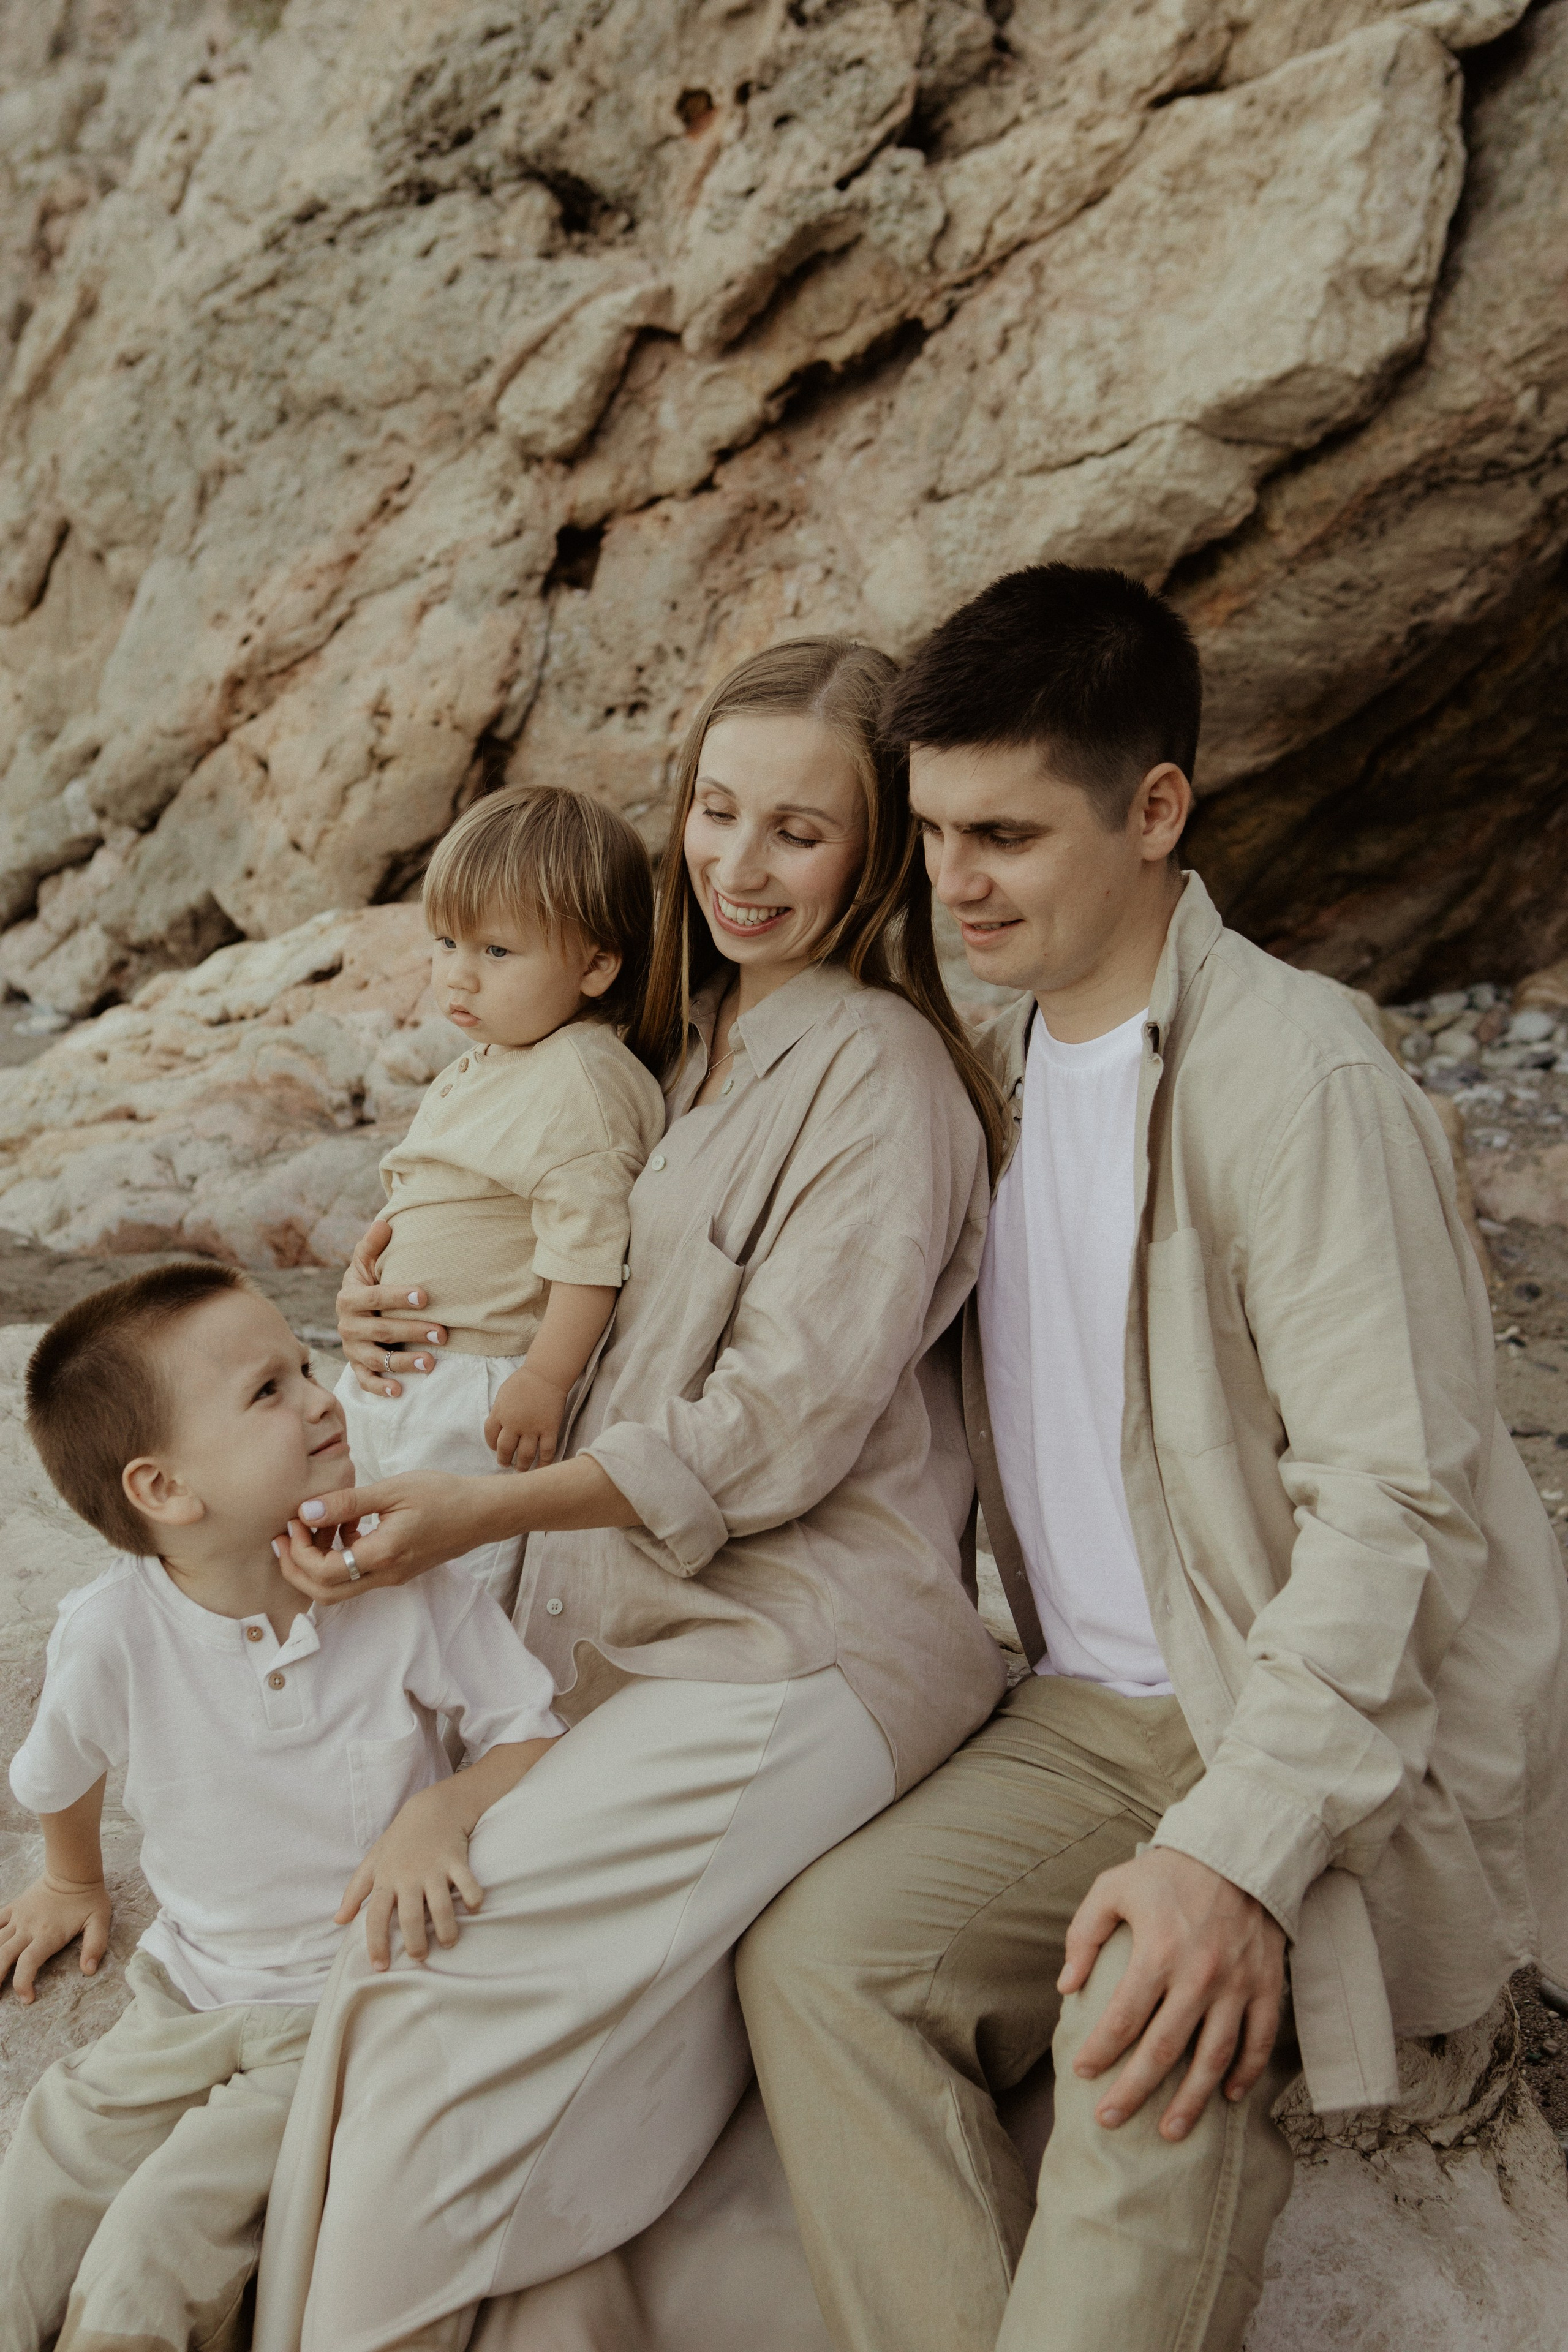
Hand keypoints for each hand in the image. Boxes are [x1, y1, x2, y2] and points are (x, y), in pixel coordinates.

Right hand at [0, 1872, 112, 2003]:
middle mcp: (28, 1928)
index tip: (27, 1999)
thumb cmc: (88, 1898)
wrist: (73, 1871)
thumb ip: (95, 1945)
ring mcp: (19, 1917)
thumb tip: (89, 1970)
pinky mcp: (14, 1907)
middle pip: (3, 1957)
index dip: (23, 1984)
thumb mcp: (99, 1921)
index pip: (28, 1964)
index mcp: (48, 1935)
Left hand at [275, 1472, 491, 1600]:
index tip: (294, 1520)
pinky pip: (355, 1575)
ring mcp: (391, 1577)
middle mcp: (386, 1574)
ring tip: (313, 1525)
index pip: (325, 1572)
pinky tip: (344, 1525)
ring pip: (338, 1588)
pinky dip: (338, 1555)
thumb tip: (306, 1511)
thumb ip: (348, 1502)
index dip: (299, 1551)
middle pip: (324, 1593)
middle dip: (295, 1568)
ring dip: (315, 1562)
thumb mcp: (393, 1490)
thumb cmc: (444, 1495)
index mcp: (384, 1554)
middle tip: (284, 1536)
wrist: (482, 1513)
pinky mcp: (395, 1572)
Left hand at [336, 1784, 484, 1968]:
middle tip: (420, 1957)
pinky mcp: (457, 1860)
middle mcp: (409, 1877)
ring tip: (448, 1942)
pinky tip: (473, 1908)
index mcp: (386, 1879)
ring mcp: (434, 1868)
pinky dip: (473, 1899)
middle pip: (410, 1919)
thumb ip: (355, 1892)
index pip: (375, 1918)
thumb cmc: (399, 1840)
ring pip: (441, 1908)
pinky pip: (468, 1885)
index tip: (380, 1968)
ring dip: (446, 1931)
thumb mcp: (373, 1862)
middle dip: (415, 1945)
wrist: (432, 1808)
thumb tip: (338, 1921)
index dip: (376, 1945)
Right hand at [337, 1218, 447, 1396]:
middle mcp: (348, 1325)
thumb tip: (384, 1223)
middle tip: (443, 1333)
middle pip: (380, 1330)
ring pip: (376, 1359)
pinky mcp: (357, 1366)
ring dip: (403, 1363)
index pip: (373, 1298)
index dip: (397, 1297)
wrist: (353, 1310)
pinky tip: (400, 1391)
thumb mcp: (366, 1262)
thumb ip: (373, 1246)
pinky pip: (365, 1381)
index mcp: (349, 1297)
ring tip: (432, 1363)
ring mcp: (352, 1348)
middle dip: (412, 1332)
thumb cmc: (368, 1282)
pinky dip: (380, 1388)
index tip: (425, 1296)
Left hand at [486, 1365, 566, 1469]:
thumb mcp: (503, 1395)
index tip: (496, 1449)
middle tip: (506, 1463)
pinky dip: (544, 1463)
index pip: (490, 1436)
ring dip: (522, 1466)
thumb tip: (499, 1428)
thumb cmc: (523, 1381)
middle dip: (504, 1460)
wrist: (546, 1374)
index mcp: (499, 1413)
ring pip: (525, 1455)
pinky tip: (541, 1468)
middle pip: (505, 1449)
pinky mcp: (550, 1429)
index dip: (491, 1445)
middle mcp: (514, 1424)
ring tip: (522, 1469)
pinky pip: (546, 1451)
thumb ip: (499, 1412)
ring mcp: (532, 1428)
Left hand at [1060, 1848, 1284, 2141]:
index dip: (1101, 2051)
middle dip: (1134, 2091)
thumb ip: (1084, 1934)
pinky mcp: (1266, 1986)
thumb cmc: (1169, 1871)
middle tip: (1110, 2121)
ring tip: (1169, 2132)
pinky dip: (1245, 2074)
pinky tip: (1228, 2097)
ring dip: (1192, 2101)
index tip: (1082, 2074)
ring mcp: (1237, 1985)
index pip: (1123, 2018)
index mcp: (1158, 1952)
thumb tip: (1065, 1986)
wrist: (1240, 1849)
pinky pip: (1258, 2041)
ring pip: (1213, 2058)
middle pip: (1163, 2050)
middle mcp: (1199, 1976)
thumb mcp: (1113, 1886)